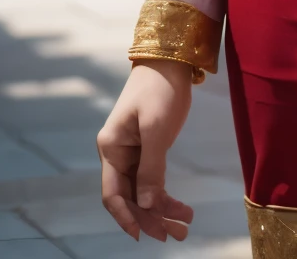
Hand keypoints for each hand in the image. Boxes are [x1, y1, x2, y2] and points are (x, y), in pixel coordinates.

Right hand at [97, 60, 193, 242]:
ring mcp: (133, 153)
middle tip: (176, 235)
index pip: (112, 192)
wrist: (171, 61)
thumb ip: (150, 167)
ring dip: (162, 211)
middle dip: (151, 218)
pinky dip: (165, 196)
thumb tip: (147, 204)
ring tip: (185, 228)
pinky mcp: (148, 150)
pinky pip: (152, 181)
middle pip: (130, 197)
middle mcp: (118, 153)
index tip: (142, 235)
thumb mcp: (156, 127)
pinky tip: (181, 209)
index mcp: (111, 147)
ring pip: (143, 193)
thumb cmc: (159, 89)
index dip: (126, 216)